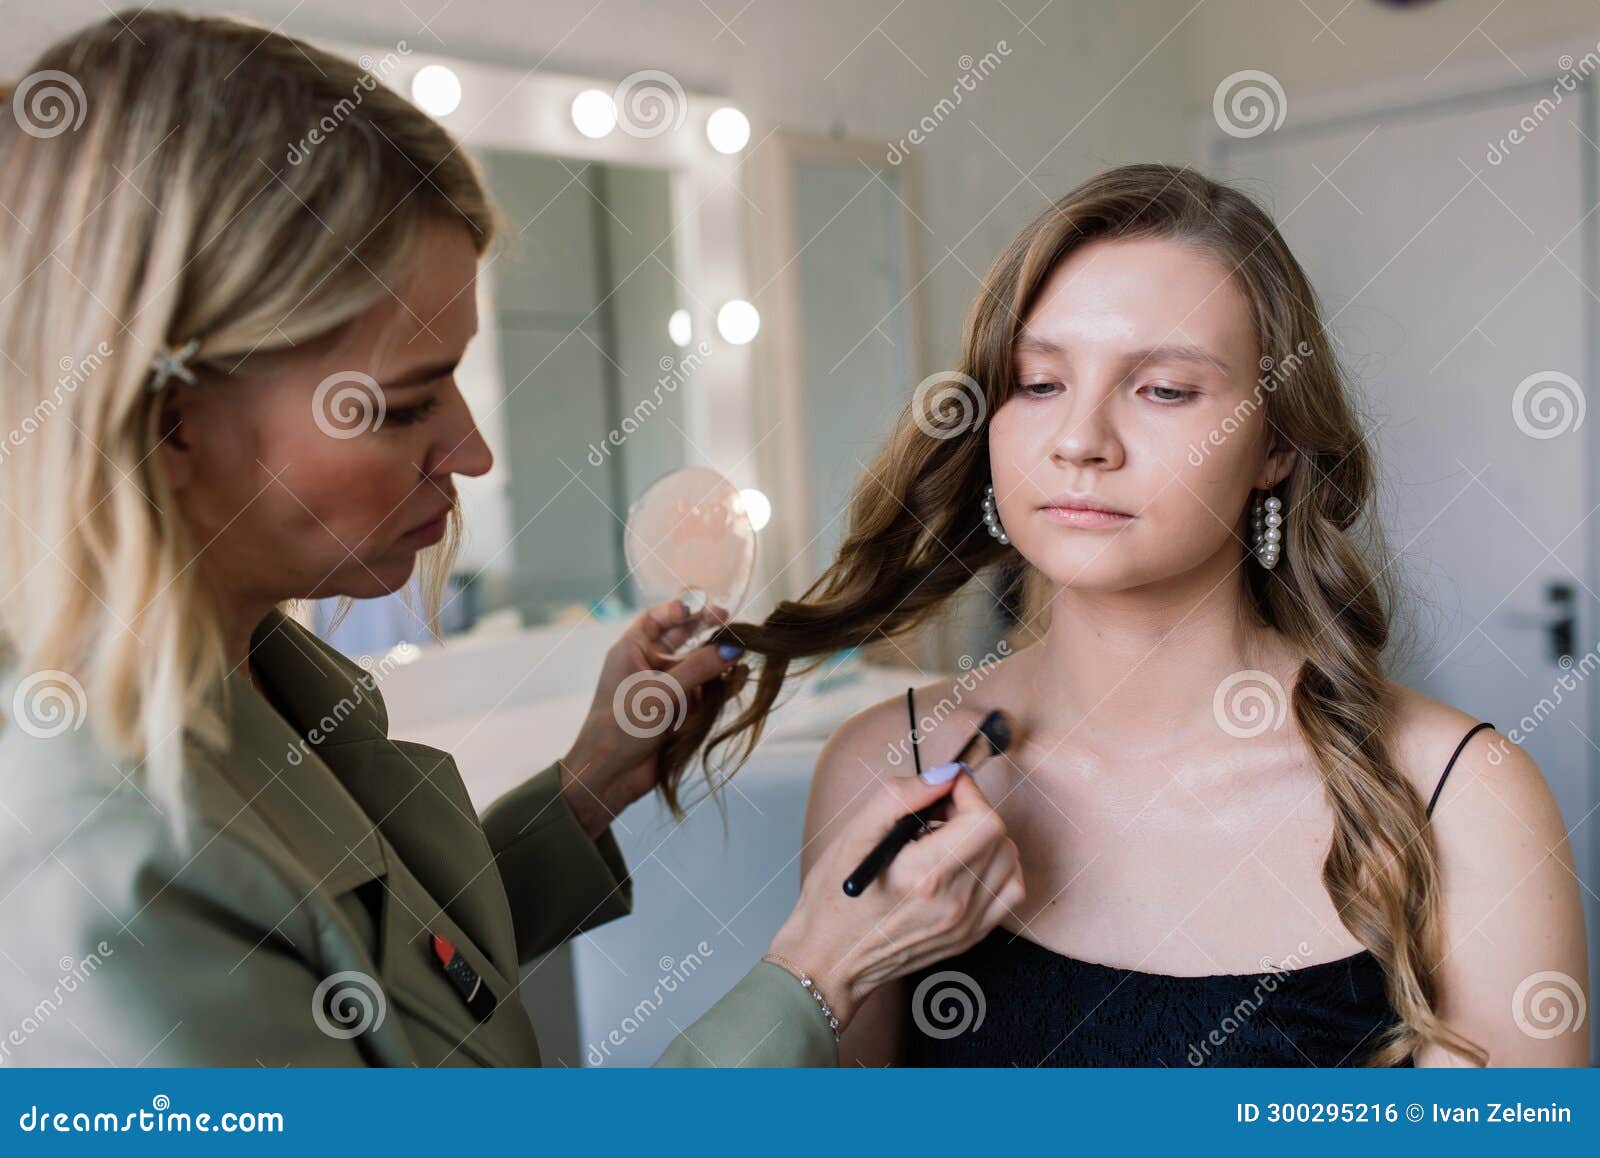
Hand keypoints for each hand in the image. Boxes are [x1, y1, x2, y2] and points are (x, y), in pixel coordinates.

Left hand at [558, 597, 747, 838]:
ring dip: (717, 661)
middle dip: (706, 631)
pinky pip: (703, 692)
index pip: (657, 617)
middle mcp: (646, 666)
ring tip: (741, 654)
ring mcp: (663, 689)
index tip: (708, 608)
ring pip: (696, 666)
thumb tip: (734, 648)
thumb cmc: (623, 726)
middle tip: (732, 624)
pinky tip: (739, 679)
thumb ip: (699, 668)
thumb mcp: (661, 692)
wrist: (609, 775)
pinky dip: (720, 686)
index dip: (681, 608)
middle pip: (681, 638)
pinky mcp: (676, 712)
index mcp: (630, 651)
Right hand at [765, 769, 1023, 1030]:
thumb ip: (901, 796)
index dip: (968, 793)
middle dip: (973, 812)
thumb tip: (944, 775)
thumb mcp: (855, 835)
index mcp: (925, 877)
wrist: (831, 958)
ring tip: (948, 840)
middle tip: (937, 814)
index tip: (946, 788)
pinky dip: (996, 867)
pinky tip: (965, 863)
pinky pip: (1009, 891)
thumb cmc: (835, 898)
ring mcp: (966, 924)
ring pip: (1009, 862)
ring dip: (987, 839)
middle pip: (999, 838)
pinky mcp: (971, 936)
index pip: (983, 821)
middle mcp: (954, 904)